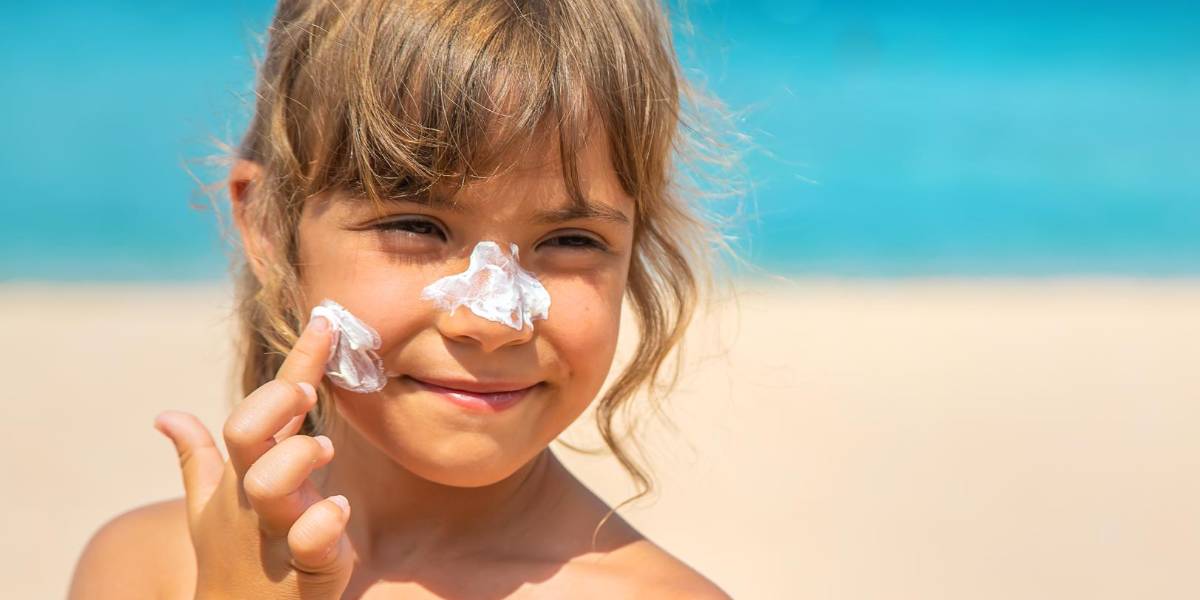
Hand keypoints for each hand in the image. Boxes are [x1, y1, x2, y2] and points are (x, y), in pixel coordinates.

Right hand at [153, 315, 353, 598]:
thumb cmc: (233, 555)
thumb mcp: (211, 507)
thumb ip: (196, 458)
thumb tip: (167, 416)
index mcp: (240, 474)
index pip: (262, 408)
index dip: (296, 363)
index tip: (326, 321)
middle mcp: (254, 496)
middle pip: (246, 437)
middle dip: (274, 408)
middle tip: (305, 395)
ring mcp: (275, 531)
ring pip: (271, 486)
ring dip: (297, 460)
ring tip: (324, 452)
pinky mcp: (306, 568)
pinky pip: (312, 539)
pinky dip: (324, 523)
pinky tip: (338, 510)